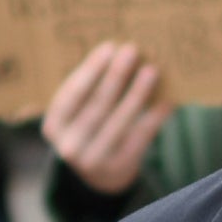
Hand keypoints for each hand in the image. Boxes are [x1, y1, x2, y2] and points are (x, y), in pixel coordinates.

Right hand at [42, 42, 167, 196]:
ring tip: (152, 70)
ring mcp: (93, 160)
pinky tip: (167, 100)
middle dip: (116, 76)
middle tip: (132, 50)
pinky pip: (139, 137)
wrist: (100, 175)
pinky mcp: (119, 167)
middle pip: (97, 105)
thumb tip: (118, 52)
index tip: (109, 46)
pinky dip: (154, 117)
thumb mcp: (79, 113)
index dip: (91, 70)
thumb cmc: (90, 128)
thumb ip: (91, 88)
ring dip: (137, 93)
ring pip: (119, 121)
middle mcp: (69, 145)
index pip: (72, 94)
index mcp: (54, 126)